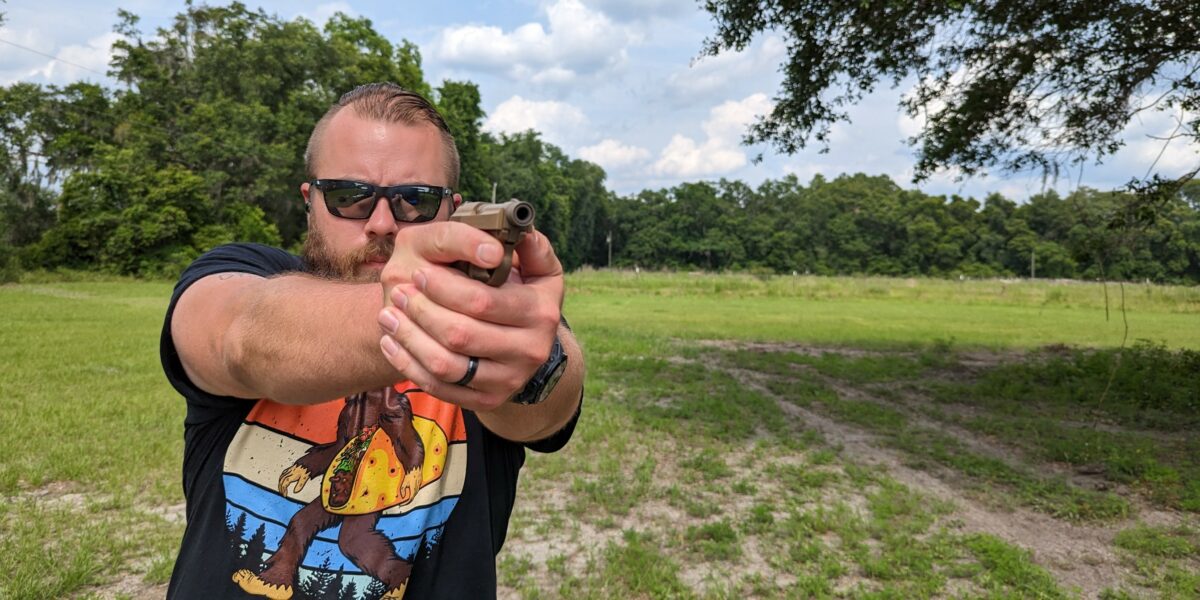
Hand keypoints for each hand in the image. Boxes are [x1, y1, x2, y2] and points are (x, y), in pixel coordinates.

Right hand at [278, 465, 309, 495]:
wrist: (312, 459)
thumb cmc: (309, 467)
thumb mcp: (305, 477)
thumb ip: (300, 484)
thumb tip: (295, 491)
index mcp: (292, 474)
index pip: (284, 483)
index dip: (283, 490)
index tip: (284, 495)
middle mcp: (290, 471)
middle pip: (281, 480)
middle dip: (280, 488)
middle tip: (282, 493)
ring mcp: (290, 468)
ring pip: (282, 476)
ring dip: (280, 483)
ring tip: (281, 489)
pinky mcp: (292, 467)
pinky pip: (284, 473)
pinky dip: (282, 478)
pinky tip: (284, 479)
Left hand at [377, 224, 563, 411]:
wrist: (526, 344)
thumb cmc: (521, 293)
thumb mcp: (536, 266)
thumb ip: (528, 244)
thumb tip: (517, 231)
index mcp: (541, 312)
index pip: (482, 301)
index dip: (443, 287)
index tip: (419, 273)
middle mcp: (530, 350)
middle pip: (460, 334)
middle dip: (421, 310)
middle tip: (399, 292)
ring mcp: (508, 379)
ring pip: (446, 365)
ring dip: (409, 337)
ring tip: (388, 314)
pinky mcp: (486, 399)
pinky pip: (439, 387)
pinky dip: (408, 364)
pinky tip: (391, 341)